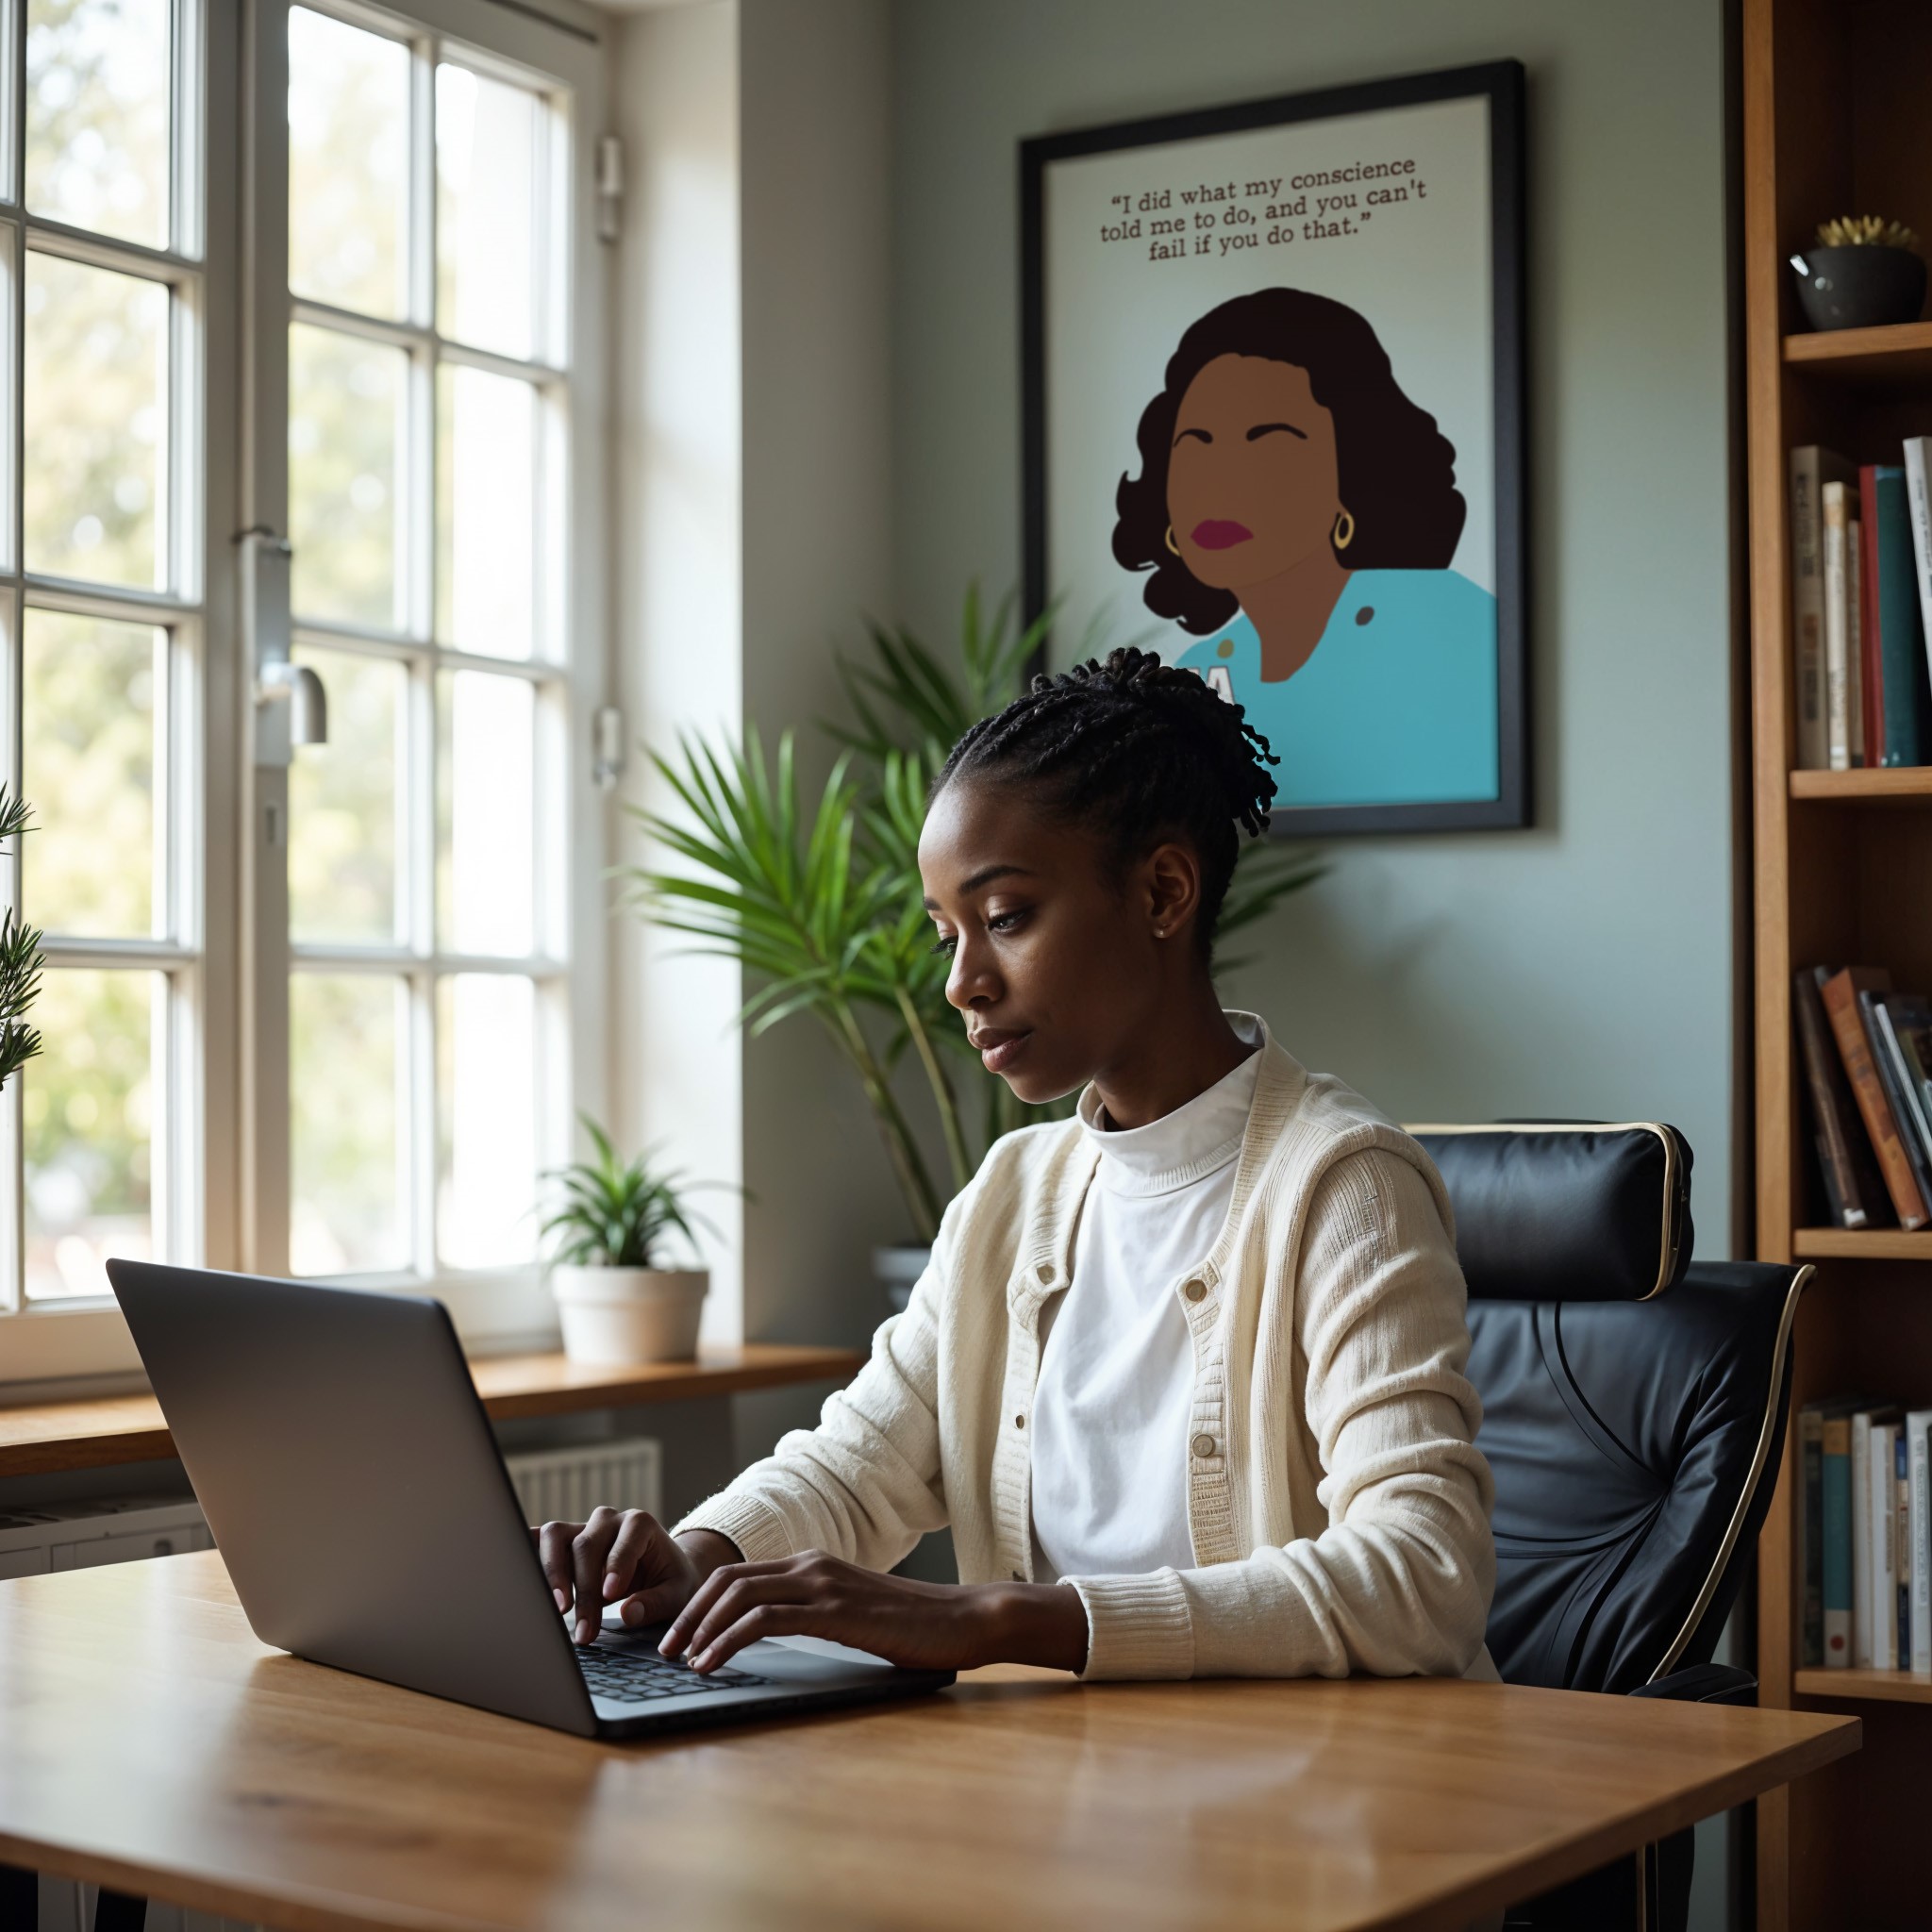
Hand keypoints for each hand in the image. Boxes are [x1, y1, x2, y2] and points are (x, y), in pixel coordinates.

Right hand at [532, 1509, 740, 1644]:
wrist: (662, 1569)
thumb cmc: (670, 1580)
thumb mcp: (677, 1593)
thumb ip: (656, 1602)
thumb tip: (628, 1613)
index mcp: (640, 1524)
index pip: (624, 1542)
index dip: (616, 1566)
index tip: (610, 1595)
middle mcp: (608, 1520)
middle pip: (586, 1545)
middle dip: (584, 1590)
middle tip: (585, 1630)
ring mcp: (582, 1527)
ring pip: (556, 1536)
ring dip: (552, 1572)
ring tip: (558, 1609)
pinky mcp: (563, 1541)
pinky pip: (538, 1541)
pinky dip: (528, 1555)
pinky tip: (521, 1578)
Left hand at [658, 1549, 1090, 1675]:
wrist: (962, 1621)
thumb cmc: (910, 1627)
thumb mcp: (849, 1616)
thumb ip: (812, 1617)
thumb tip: (768, 1640)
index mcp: (811, 1564)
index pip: (736, 1576)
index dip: (698, 1604)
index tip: (675, 1635)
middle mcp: (810, 1565)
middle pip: (727, 1581)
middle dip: (687, 1615)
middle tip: (664, 1650)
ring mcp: (822, 1583)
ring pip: (738, 1595)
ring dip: (700, 1628)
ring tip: (681, 1660)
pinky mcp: (834, 1609)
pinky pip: (765, 1619)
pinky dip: (729, 1640)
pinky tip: (713, 1663)